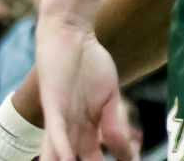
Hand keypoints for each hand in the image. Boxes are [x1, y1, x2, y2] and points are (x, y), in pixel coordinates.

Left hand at [37, 18, 131, 160]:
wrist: (71, 35)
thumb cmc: (89, 65)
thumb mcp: (110, 99)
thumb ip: (116, 126)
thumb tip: (130, 156)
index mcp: (86, 133)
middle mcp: (71, 134)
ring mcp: (60, 124)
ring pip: (60, 158)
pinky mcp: (53, 109)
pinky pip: (56, 135)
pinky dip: (62, 150)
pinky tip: (69, 160)